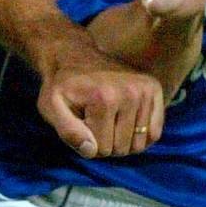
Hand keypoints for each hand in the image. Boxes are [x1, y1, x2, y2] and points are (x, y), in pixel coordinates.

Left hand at [37, 34, 165, 157]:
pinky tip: (124, 123)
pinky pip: (154, 133)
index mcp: (103, 98)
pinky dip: (139, 136)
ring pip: (138, 144)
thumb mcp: (51, 107)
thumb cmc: (62, 86)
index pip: (101, 149)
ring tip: (107, 121)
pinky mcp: (154, 89)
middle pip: (122, 149)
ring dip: (121, 140)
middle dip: (105, 143)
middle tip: (93, 123)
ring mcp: (145, 90)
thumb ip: (67, 131)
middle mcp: (130, 93)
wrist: (76, 56)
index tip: (80, 125)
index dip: (87, 143)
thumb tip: (91, 150)